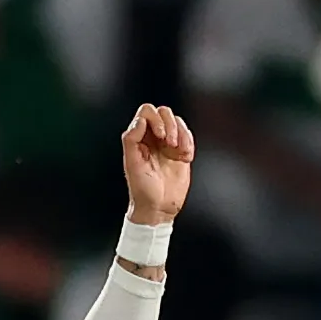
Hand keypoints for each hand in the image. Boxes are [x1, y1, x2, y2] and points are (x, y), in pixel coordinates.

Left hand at [122, 101, 195, 226]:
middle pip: (164, 112)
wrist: (158, 207)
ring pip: (178, 122)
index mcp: (139, 137)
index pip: (147, 112)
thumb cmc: (141, 189)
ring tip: (177, 150)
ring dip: (181, 133)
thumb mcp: (131, 163)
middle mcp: (153, 138)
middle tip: (169, 142)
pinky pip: (188, 136)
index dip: (155, 119)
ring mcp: (168, 144)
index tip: (159, 135)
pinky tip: (185, 156)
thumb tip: (140, 121)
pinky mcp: (182, 153)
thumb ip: (131, 139)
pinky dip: (189, 143)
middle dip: (170, 124)